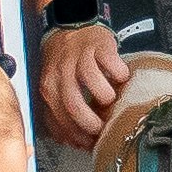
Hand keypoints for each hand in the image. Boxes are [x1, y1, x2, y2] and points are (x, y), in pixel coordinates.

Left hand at [35, 21, 132, 142]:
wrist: (69, 28)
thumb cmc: (66, 64)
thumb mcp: (57, 88)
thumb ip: (61, 112)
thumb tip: (73, 142)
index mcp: (49, 88)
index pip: (59, 120)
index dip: (77, 136)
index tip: (91, 143)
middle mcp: (60, 73)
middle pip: (73, 105)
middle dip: (91, 123)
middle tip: (104, 129)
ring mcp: (79, 57)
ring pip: (91, 82)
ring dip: (105, 97)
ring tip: (112, 100)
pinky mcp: (98, 45)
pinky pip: (109, 63)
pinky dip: (119, 74)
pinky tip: (121, 78)